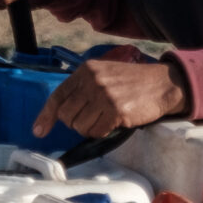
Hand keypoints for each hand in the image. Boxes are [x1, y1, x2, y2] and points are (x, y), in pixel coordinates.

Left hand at [33, 55, 189, 141]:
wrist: (163, 83)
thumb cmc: (133, 81)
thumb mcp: (104, 73)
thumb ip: (84, 87)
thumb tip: (61, 112)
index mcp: (86, 70)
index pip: (58, 96)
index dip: (46, 116)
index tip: (39, 130)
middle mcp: (92, 81)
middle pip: (66, 115)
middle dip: (75, 122)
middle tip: (93, 118)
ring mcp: (104, 95)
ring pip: (80, 126)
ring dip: (90, 128)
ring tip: (105, 118)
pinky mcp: (116, 110)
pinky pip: (96, 131)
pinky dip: (102, 132)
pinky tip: (114, 122)